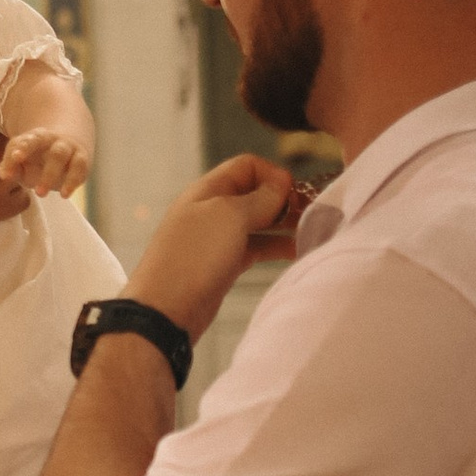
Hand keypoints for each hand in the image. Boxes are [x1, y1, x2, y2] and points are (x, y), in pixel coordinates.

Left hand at [0, 125, 89, 199]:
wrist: (65, 145)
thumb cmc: (35, 156)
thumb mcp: (21, 158)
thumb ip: (10, 164)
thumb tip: (4, 175)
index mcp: (37, 137)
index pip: (31, 140)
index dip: (23, 147)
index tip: (16, 157)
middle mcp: (56, 141)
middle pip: (55, 153)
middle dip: (47, 173)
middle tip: (37, 192)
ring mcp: (70, 149)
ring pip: (65, 159)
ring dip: (54, 176)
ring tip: (41, 194)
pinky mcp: (81, 160)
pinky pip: (80, 169)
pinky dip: (73, 181)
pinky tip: (64, 194)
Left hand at [124, 154, 305, 341]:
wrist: (165, 309)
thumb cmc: (193, 257)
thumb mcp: (230, 217)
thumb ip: (259, 198)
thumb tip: (280, 184)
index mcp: (207, 190)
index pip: (246, 166)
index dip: (273, 174)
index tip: (294, 193)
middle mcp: (211, 210)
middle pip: (254, 193)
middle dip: (283, 199)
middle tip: (310, 214)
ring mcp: (216, 239)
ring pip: (257, 222)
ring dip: (283, 224)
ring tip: (311, 232)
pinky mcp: (223, 264)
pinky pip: (254, 248)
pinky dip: (275, 247)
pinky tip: (296, 251)